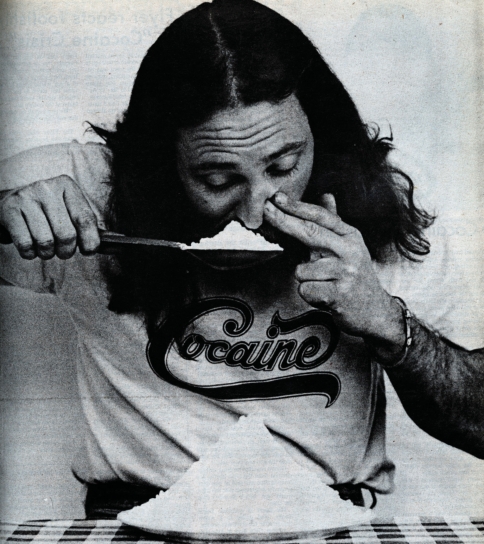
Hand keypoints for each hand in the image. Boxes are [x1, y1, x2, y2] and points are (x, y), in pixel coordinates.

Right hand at [0, 175, 99, 259]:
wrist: (9, 204)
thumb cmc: (46, 212)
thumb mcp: (67, 210)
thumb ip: (84, 225)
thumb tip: (101, 247)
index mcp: (66, 186)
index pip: (85, 219)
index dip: (90, 241)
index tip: (89, 250)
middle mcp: (46, 188)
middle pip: (66, 234)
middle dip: (67, 251)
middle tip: (63, 251)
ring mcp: (26, 198)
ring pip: (46, 242)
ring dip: (47, 253)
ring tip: (46, 249)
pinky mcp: (8, 210)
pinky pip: (26, 244)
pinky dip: (30, 253)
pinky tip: (30, 247)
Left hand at [264, 192, 404, 349]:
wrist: (375, 311)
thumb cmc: (354, 276)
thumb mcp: (348, 247)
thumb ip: (334, 223)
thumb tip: (326, 194)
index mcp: (351, 237)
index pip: (321, 216)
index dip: (297, 206)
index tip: (277, 197)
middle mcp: (350, 251)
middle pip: (310, 232)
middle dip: (284, 221)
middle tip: (266, 210)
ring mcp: (346, 273)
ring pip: (302, 270)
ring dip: (305, 279)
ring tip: (323, 284)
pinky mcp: (339, 294)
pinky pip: (306, 290)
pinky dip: (309, 295)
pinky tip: (324, 297)